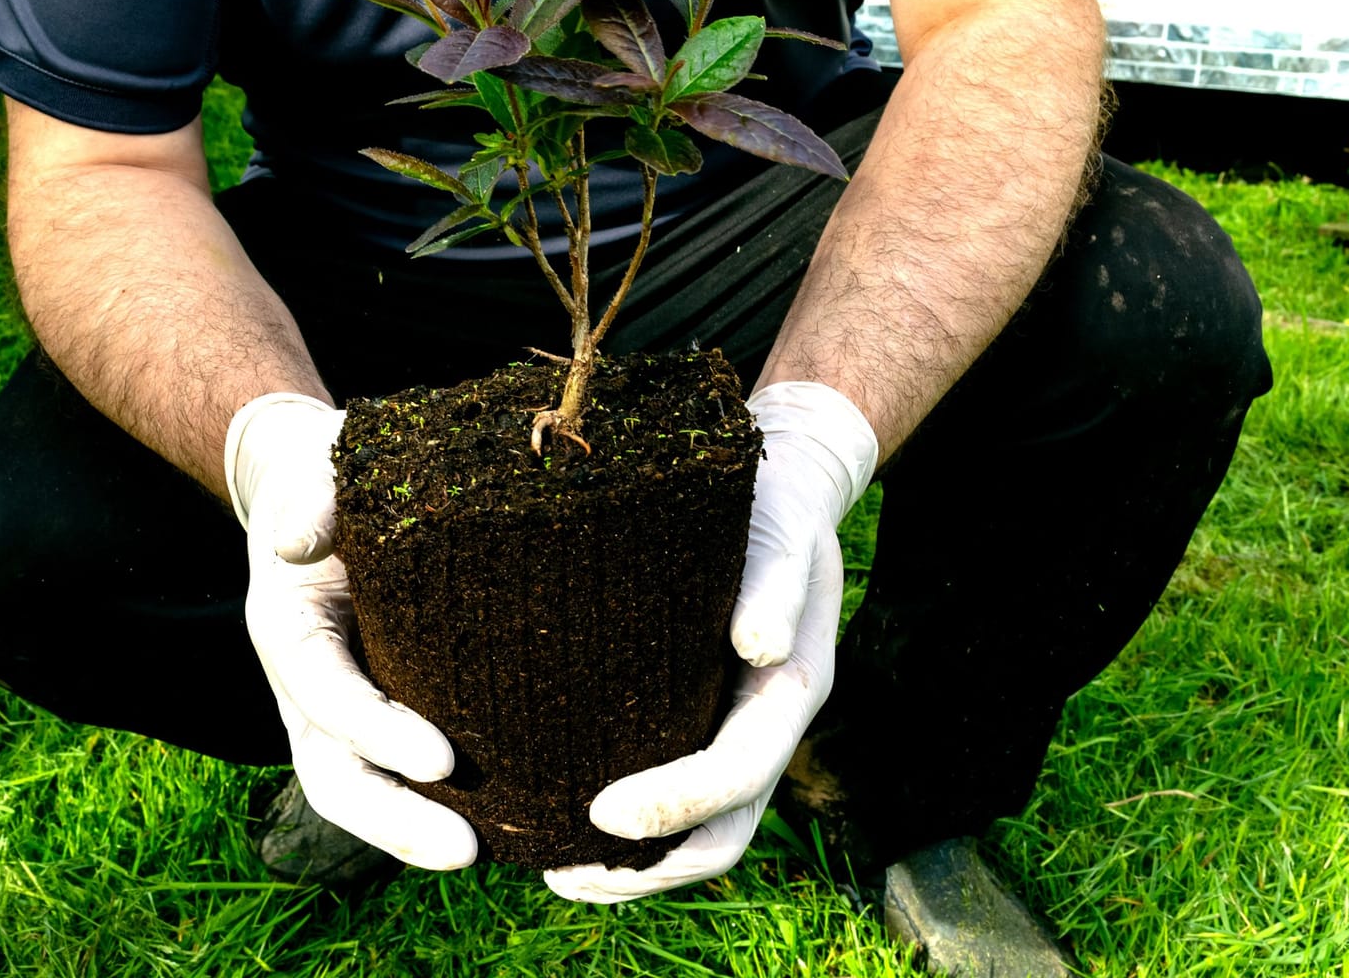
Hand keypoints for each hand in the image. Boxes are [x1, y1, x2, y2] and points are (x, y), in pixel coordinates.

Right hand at [226, 393, 477, 870]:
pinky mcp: (380, 710)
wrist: (329, 485)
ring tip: (485, 855)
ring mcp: (337, 708)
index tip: (444, 759)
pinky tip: (500, 825)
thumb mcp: (323, 468)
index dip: (377, 733)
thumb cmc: (336, 474)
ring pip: (359, 791)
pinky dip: (433, 805)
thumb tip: (296, 542)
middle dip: (393, 820)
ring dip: (413, 831)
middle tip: (467, 850)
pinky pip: (396, 774)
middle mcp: (305, 684)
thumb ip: (313, 497)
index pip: (325, 695)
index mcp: (288, 628)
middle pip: (333, 775)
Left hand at [545, 381, 877, 901]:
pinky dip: (629, 829)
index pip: (740, 774)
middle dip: (648, 865)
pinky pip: (674, 792)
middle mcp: (768, 722)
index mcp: (793, 686)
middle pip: (723, 831)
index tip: (598, 813)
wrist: (782, 476)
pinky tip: (564, 818)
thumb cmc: (772, 499)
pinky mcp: (702, 715)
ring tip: (555, 871)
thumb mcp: (780, 526)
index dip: (674, 805)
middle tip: (560, 873)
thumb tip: (757, 646)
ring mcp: (738, 726)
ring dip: (635, 866)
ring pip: (699, 831)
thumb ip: (775, 580)